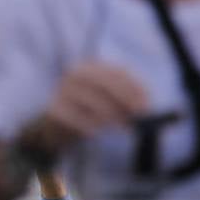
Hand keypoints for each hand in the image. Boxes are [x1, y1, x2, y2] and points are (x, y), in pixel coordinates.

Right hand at [18, 63, 149, 157]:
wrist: (58, 124)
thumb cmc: (91, 110)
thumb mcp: (110, 100)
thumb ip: (128, 100)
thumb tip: (145, 107)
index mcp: (92, 66)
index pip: (116, 71)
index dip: (133, 88)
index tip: (146, 106)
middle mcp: (75, 73)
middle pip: (103, 82)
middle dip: (123, 99)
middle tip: (137, 117)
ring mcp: (63, 89)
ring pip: (90, 99)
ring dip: (110, 115)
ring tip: (123, 128)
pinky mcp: (54, 107)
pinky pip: (74, 116)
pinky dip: (88, 125)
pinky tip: (97, 133)